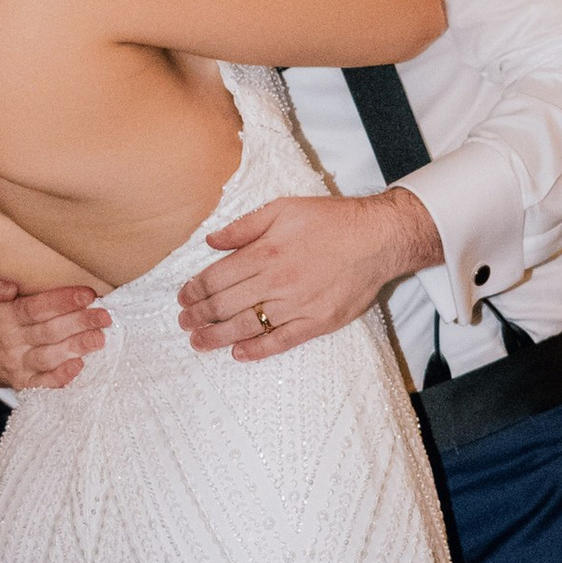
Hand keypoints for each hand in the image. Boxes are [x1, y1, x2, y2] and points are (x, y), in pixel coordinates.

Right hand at [0, 275, 110, 390]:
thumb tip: (7, 285)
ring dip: (75, 348)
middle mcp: (13, 342)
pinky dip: (60, 378)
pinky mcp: (24, 384)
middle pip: (48, 332)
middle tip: (104, 316)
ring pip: (49, 357)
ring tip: (99, 339)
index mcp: (5, 318)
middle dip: (78, 323)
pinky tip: (79, 367)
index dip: (62, 301)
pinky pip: (43, 383)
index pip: (35, 308)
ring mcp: (19, 365)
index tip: (88, 294)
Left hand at [177, 188, 439, 359]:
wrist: (378, 238)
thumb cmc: (331, 220)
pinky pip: (280, 341)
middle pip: (225, 305)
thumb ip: (244, 226)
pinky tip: (238, 354)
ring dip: (217, 336)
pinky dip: (256, 350)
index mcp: (265, 253)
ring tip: (198, 342)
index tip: (183, 297)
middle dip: (199, 315)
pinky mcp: (316, 322)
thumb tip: (210, 241)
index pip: (217, 278)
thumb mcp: (283, 208)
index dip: (195, 290)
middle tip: (184, 322)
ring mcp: (296, 305)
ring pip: (246, 327)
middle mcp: (276, 282)